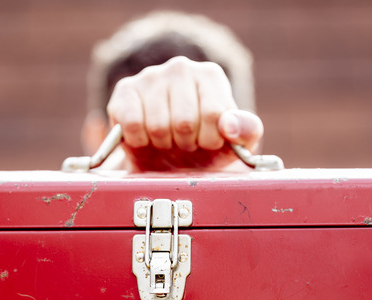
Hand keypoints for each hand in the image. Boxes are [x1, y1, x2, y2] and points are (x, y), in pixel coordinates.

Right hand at [106, 56, 263, 170]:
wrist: (167, 160)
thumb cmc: (205, 149)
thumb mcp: (236, 143)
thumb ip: (247, 131)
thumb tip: (230, 125)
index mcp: (211, 75)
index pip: (214, 115)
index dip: (210, 140)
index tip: (208, 142)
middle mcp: (181, 67)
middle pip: (184, 122)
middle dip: (186, 145)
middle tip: (185, 143)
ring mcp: (150, 76)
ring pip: (157, 126)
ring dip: (163, 145)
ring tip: (167, 140)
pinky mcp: (124, 91)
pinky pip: (132, 125)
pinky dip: (139, 142)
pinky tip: (146, 137)